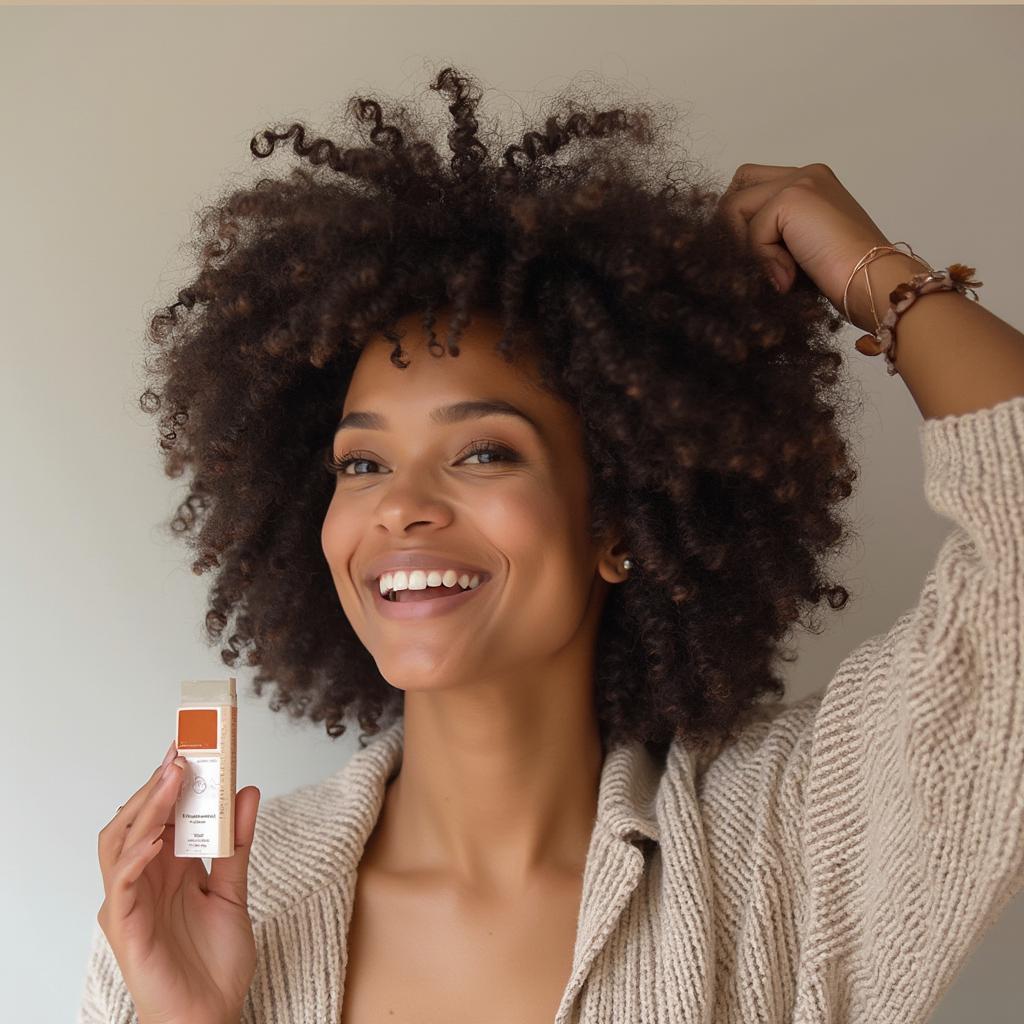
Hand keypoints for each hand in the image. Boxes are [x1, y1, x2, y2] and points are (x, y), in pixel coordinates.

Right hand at [96, 740, 260, 1023]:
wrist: (210, 1017)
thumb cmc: (212, 962)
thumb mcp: (235, 891)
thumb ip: (239, 843)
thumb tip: (248, 790)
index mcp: (168, 868)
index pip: (163, 812)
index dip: (174, 777)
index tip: (193, 742)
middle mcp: (144, 880)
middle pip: (138, 819)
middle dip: (158, 783)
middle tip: (183, 751)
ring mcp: (131, 903)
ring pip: (122, 843)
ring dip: (147, 808)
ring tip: (173, 779)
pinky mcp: (126, 929)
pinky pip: (121, 886)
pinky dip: (136, 856)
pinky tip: (157, 836)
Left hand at [713, 162, 898, 356]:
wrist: (876, 285)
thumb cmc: (843, 281)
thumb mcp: (797, 255)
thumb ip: (767, 240)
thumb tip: (727, 247)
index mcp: (811, 184)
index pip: (751, 187)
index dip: (740, 223)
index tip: (752, 261)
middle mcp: (807, 174)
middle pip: (738, 186)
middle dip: (732, 226)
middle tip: (751, 264)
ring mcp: (802, 181)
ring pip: (735, 207)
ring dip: (746, 248)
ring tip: (776, 274)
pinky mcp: (796, 196)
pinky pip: (752, 230)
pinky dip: (763, 259)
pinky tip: (787, 278)